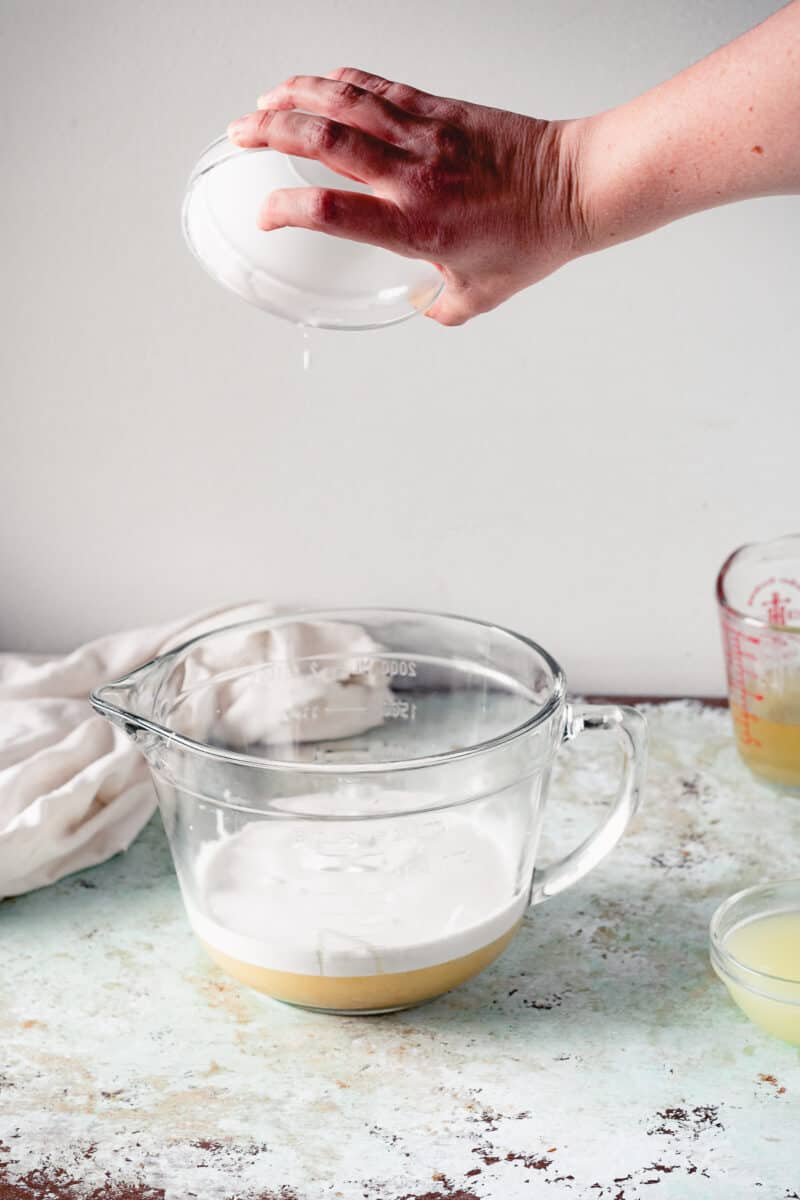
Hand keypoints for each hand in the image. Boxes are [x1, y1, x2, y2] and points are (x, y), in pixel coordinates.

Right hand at [228, 69, 588, 324]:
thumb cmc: (532, 240)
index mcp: (414, 227)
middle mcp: (411, 176)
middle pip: (323, 141)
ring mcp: (424, 135)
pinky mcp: (440, 109)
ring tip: (263, 100)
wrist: (574, 186)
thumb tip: (421, 306)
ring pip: (344, 102)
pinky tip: (319, 84)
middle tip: (239, 134)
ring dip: (295, 97)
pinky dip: (342, 82)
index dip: (285, 209)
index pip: (330, 211)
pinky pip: (378, 88)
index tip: (266, 214)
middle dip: (270, 132)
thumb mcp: (481, 296)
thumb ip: (441, 307)